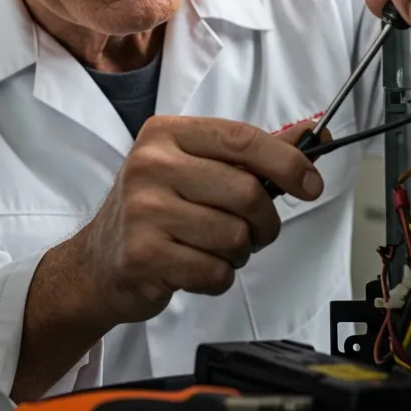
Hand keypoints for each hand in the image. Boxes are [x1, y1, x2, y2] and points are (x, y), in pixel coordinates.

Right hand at [65, 116, 324, 326]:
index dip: (287, 163)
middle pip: (247, 192)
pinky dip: (218, 277)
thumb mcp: (197, 168)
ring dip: (238, 253)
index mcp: (167, 134)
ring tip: (214, 249)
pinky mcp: (143, 256)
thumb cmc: (156, 211)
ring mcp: (143, 211)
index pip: (243, 139)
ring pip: (235, 236)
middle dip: (264, 222)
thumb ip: (253, 154)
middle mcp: (151, 165)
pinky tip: (194, 268)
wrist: (96, 264)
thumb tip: (314, 137)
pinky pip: (215, 272)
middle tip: (254, 232)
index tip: (311, 184)